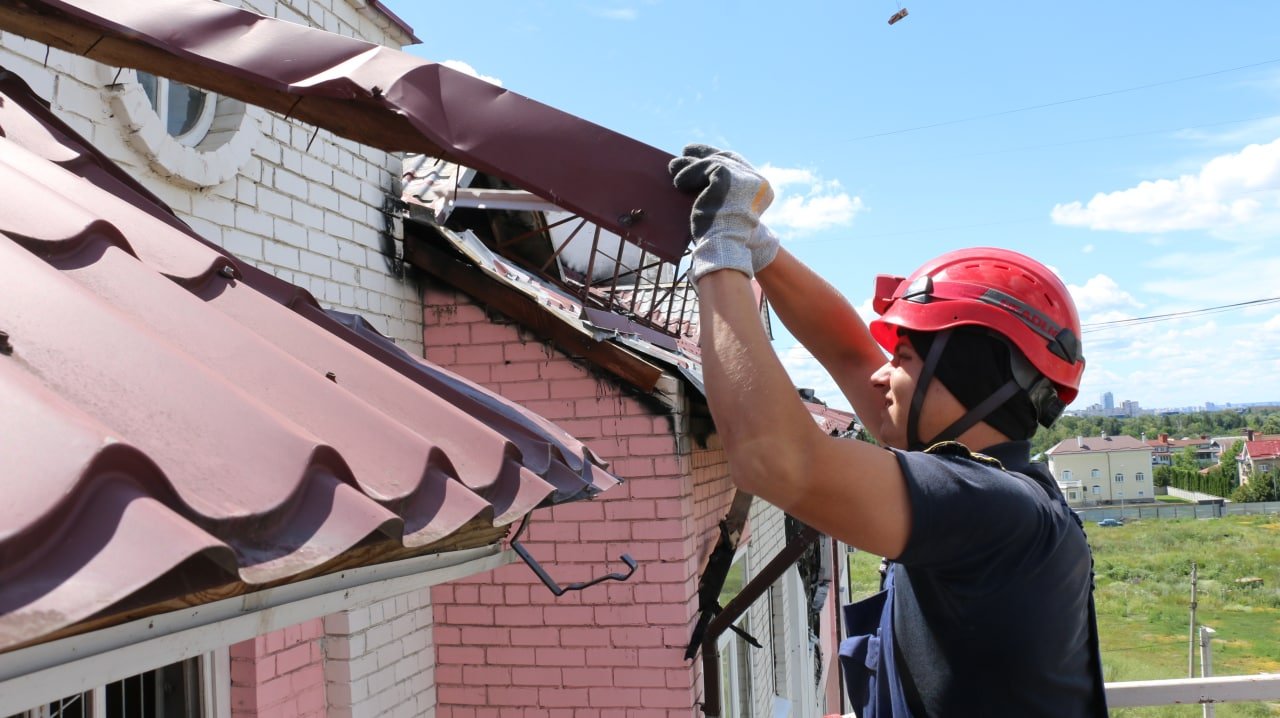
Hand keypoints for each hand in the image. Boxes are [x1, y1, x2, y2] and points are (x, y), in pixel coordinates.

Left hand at [669, 144, 779, 281]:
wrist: (723, 247)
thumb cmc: (721, 237)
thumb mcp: (728, 210)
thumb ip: (724, 192)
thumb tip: (702, 176)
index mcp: (762, 189)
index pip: (739, 166)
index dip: (720, 158)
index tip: (703, 155)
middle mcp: (756, 180)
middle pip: (727, 158)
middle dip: (705, 153)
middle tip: (687, 150)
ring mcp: (742, 176)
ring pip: (712, 162)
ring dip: (690, 164)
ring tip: (673, 167)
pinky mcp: (725, 175)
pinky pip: (702, 167)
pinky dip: (688, 174)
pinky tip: (678, 182)